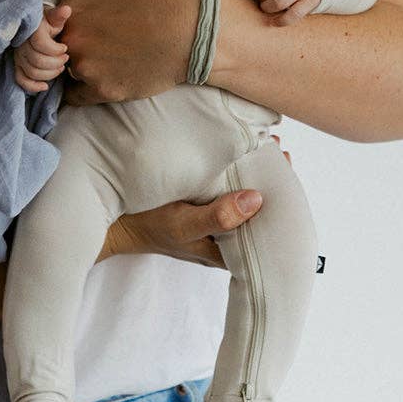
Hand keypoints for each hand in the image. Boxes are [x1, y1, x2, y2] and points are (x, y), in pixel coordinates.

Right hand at [14, 4, 71, 92]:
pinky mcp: (17, 66)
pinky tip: (45, 86)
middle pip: (37, 61)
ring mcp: (18, 56)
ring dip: (50, 74)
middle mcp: (21, 44)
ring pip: (32, 72)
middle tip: (66, 59)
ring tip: (60, 67)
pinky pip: (21, 80)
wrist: (35, 27)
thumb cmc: (47, 22)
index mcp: (31, 30)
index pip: (40, 44)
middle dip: (56, 63)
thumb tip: (66, 10)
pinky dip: (33, 86)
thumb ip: (59, 15)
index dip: (55, 50)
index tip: (65, 47)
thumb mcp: (53, 17)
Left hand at [59, 0, 195, 105]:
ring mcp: (86, 67)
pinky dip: (84, 91)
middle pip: (55, 46)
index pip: (48, 20)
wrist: (194, 31)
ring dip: (80, 67)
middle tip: (91, 45)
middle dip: (68, 46)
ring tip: (106, 60)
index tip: (73, 29)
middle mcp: (73, 38)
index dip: (59, 25)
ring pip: (67, 71)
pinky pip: (76, 97)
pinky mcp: (102, 91)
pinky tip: (100, 80)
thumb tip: (79, 1)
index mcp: (74, 7)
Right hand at [97, 134, 290, 266]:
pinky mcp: (200, 207)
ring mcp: (212, 222)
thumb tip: (257, 199)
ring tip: (266, 149)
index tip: (288, 177)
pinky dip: (235, 173)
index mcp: (227, 252)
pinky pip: (226, 191)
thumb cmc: (147, 227)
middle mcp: (224, 238)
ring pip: (242, 200)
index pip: (265, 232)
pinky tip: (240, 154)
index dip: (281, 207)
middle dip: (271, 185)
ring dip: (254, 176)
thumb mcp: (182, 224)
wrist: (114, 224)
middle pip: (257, 213)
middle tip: (280, 155)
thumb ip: (218, 217)